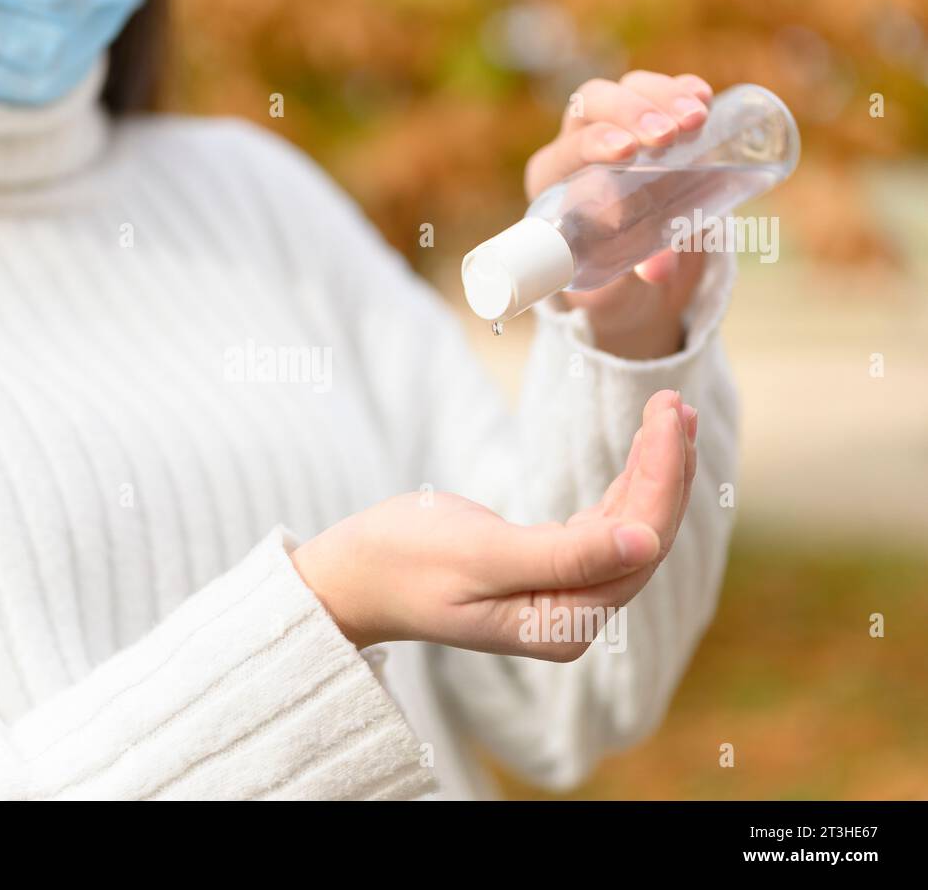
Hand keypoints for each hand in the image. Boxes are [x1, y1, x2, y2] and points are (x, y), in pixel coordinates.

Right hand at [292, 390, 695, 658]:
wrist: (353, 575)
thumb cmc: (402, 562)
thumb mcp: (479, 554)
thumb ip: (563, 556)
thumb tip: (644, 543)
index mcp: (561, 622)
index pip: (635, 546)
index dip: (661, 481)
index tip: (666, 418)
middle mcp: (572, 616)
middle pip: (642, 537)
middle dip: (665, 470)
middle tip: (673, 404)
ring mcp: (562, 595)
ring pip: (628, 528)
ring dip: (651, 472)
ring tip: (667, 413)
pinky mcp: (548, 569)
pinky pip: (602, 525)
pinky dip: (624, 484)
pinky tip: (641, 451)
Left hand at [524, 71, 714, 358]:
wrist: (630, 245)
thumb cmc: (610, 257)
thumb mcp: (618, 265)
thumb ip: (636, 264)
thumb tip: (657, 270)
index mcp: (553, 177)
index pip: (568, 147)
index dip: (596, 142)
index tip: (628, 151)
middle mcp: (577, 138)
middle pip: (594, 102)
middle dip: (632, 111)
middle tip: (669, 135)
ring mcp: (615, 119)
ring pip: (629, 87)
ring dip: (664, 96)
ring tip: (697, 119)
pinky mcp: (649, 113)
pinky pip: (662, 90)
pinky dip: (682, 89)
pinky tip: (703, 98)